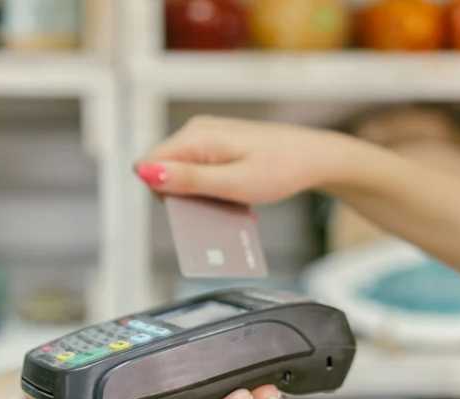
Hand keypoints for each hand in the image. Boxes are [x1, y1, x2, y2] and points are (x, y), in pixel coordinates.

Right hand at [135, 116, 376, 203]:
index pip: (148, 165)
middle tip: (216, 206)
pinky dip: (209, 187)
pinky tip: (231, 195)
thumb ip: (187, 180)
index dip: (162, 192)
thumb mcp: (232, 184)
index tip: (193, 205)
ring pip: (181, 172)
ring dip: (197, 194)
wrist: (315, 158)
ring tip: (228, 202)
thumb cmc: (280, 170)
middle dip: (181, 195)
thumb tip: (144, 172)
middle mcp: (197, 130)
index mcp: (196, 136)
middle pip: (163, 169)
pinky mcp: (218, 144)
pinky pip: (198, 169)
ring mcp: (208, 135)